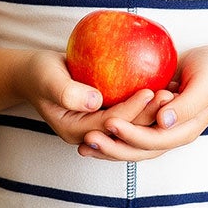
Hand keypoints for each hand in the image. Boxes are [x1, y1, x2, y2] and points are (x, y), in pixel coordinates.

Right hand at [21, 48, 172, 149]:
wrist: (35, 75)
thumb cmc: (39, 73)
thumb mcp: (48, 79)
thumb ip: (67, 92)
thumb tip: (95, 101)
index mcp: (75, 131)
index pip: (110, 124)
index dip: (131, 110)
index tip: (150, 91)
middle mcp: (90, 134)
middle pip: (125, 129)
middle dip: (149, 115)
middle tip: (171, 95)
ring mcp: (100, 127)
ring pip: (131, 124)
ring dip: (152, 111)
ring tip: (173, 93)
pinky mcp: (107, 115)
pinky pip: (130, 113)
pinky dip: (146, 103)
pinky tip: (165, 87)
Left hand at [77, 45, 207, 160]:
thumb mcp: (204, 87)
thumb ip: (185, 106)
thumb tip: (162, 121)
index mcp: (183, 132)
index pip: (153, 141)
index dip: (131, 136)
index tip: (111, 123)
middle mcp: (169, 134)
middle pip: (138, 150)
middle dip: (112, 148)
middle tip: (87, 140)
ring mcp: (160, 128)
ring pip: (131, 144)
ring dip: (109, 146)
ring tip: (84, 143)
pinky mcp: (152, 117)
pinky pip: (131, 128)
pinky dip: (113, 131)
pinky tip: (93, 125)